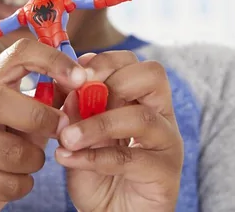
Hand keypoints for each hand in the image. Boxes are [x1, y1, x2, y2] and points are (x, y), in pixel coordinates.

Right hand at [0, 39, 87, 211]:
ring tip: (33, 159)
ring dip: (34, 160)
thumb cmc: (8, 136)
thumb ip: (53, 97)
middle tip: (63, 129)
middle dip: (39, 117)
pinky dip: (23, 185)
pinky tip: (17, 179)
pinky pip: (5, 184)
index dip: (52, 61)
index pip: (19, 52)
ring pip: (9, 151)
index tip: (80, 78)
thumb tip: (86, 83)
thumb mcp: (28, 111)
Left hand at [55, 51, 182, 211]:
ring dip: (99, 124)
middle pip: (152, 75)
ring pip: (143, 117)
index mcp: (141, 98)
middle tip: (77, 97)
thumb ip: (75, 111)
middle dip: (111, 81)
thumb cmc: (96, 173)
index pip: (133, 62)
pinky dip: (96, 157)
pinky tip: (70, 159)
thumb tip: (67, 86)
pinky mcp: (165, 173)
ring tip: (67, 138)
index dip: (105, 60)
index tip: (75, 73)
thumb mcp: (79, 135)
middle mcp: (160, 114)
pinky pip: (132, 158)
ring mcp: (167, 143)